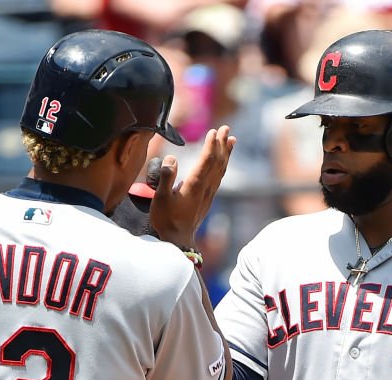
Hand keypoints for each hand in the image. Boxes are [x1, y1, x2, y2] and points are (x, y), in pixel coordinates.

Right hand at [150, 126, 235, 249]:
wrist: (178, 239)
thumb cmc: (166, 219)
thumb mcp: (160, 198)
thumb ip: (165, 177)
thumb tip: (171, 159)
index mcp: (194, 185)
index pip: (206, 161)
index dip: (211, 145)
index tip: (214, 131)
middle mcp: (205, 188)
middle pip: (217, 162)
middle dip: (222, 144)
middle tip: (226, 128)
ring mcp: (209, 193)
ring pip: (221, 169)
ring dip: (226, 153)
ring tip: (231, 139)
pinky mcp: (208, 198)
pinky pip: (219, 177)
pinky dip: (223, 165)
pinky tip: (223, 161)